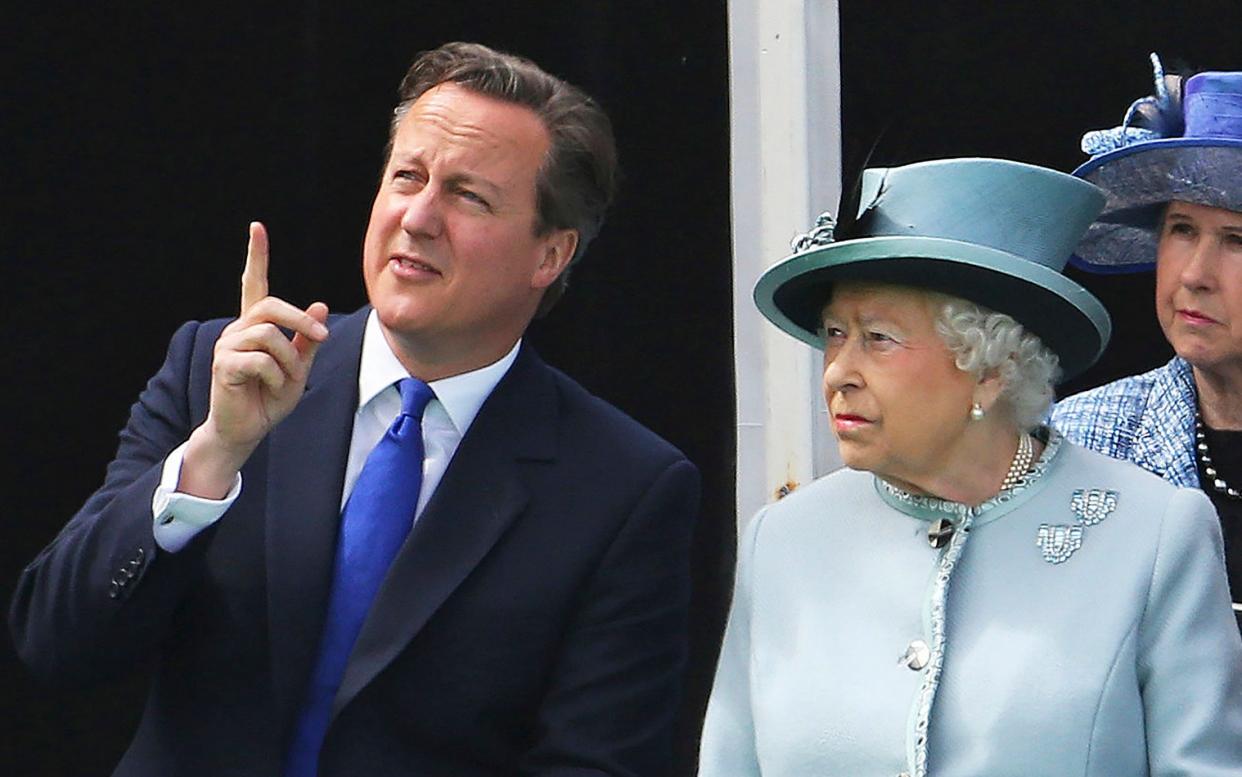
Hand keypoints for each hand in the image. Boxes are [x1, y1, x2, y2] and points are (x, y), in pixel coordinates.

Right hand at [180, 222, 328, 497]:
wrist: (246, 430)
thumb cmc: (269, 398)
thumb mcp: (298, 367)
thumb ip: (307, 339)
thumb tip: (320, 305)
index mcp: (255, 326)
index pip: (253, 284)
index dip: (256, 256)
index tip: (257, 227)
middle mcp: (238, 330)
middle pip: (270, 306)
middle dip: (301, 320)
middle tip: (320, 340)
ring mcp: (227, 346)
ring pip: (269, 336)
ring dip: (288, 361)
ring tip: (285, 380)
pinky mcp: (224, 365)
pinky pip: (261, 361)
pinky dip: (276, 376)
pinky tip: (269, 388)